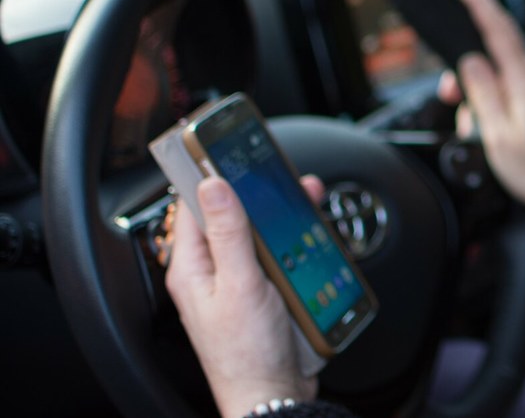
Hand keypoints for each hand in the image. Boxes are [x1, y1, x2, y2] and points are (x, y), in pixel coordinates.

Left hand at [166, 176, 325, 417]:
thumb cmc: (247, 353)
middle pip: (233, 218)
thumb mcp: (240, 283)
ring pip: (260, 237)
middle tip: (281, 176)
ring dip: (282, 220)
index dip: (208, 176)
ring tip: (305, 203)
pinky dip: (295, 245)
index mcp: (193, 268)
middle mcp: (213, 273)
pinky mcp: (266, 295)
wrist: (273, 395)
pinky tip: (312, 240)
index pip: (193, 207)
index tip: (227, 152)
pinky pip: (278, 259)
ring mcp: (241, 284)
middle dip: (259, 195)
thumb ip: (228, 232)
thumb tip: (211, 185)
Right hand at [439, 0, 524, 228]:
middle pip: (493, 56)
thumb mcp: (497, 135)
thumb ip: (481, 92)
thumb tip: (471, 61)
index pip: (499, 28)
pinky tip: (496, 132)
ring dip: (481, 99)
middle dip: (467, 76)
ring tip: (483, 134)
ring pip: (499, 76)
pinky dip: (496, 105)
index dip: (478, 1)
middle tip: (454, 103)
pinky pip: (512, 89)